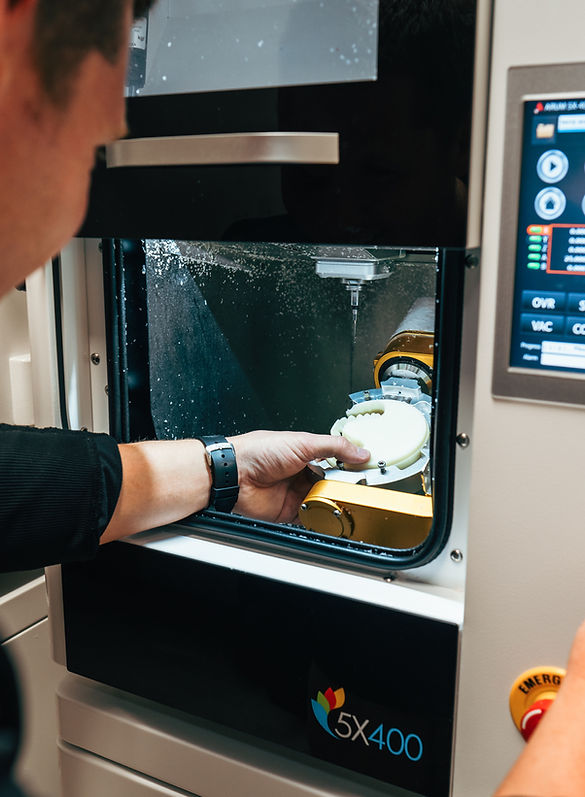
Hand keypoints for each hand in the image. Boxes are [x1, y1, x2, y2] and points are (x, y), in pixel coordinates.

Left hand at [227, 430, 369, 523]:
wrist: (234, 474)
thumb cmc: (258, 451)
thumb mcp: (303, 442)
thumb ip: (334, 446)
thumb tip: (360, 451)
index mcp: (306, 453)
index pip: (337, 461)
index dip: (352, 467)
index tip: (367, 471)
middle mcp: (302, 473)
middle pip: (333, 484)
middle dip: (344, 488)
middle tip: (357, 490)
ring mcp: (296, 494)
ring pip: (324, 502)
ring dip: (333, 503)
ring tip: (343, 502)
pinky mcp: (289, 512)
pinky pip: (311, 518)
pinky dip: (320, 519)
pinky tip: (328, 515)